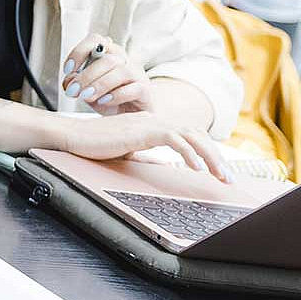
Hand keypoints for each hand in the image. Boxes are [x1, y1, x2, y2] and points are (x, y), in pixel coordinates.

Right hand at [58, 111, 229, 180]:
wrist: (71, 135)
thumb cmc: (93, 143)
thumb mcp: (127, 151)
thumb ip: (147, 156)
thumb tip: (165, 165)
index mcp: (152, 124)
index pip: (189, 135)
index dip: (207, 153)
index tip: (219, 173)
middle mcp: (154, 120)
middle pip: (197, 134)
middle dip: (217, 158)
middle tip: (229, 179)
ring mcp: (149, 123)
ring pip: (192, 136)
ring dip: (211, 157)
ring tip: (221, 176)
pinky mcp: (142, 130)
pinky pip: (175, 140)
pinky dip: (189, 154)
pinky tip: (197, 169)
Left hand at [61, 34, 152, 114]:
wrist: (131, 117)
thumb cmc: (108, 100)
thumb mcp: (87, 91)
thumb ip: (76, 83)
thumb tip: (69, 81)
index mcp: (109, 54)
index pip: (96, 40)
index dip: (79, 51)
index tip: (68, 69)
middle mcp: (125, 61)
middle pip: (107, 58)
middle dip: (86, 75)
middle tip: (73, 91)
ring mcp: (138, 75)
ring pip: (121, 71)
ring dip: (100, 84)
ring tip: (86, 96)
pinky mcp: (146, 92)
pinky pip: (134, 89)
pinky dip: (116, 95)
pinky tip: (104, 101)